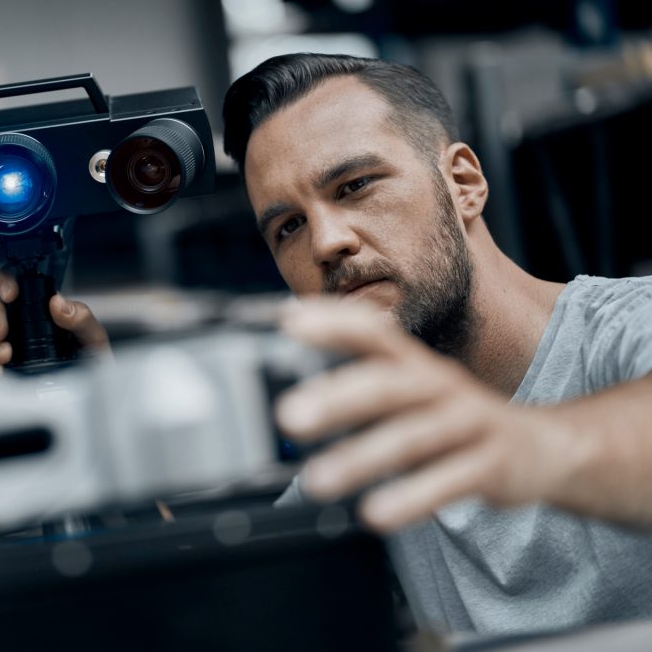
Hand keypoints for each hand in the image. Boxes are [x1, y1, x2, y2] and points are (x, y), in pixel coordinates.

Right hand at [0, 267, 109, 375]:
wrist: (87, 397)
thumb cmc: (89, 363)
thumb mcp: (92, 338)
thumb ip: (81, 317)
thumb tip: (58, 303)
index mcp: (36, 304)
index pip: (9, 279)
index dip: (3, 280)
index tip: (11, 295)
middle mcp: (14, 318)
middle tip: (4, 330)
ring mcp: (0, 341)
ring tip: (7, 355)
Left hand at [275, 297, 585, 532]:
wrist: (543, 446)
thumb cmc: (456, 418)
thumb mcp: (412, 390)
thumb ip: (359, 386)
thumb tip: (290, 391)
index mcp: (416, 365)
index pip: (375, 333)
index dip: (335, 321)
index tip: (290, 320)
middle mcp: (441, 386)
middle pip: (389, 384)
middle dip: (337, 398)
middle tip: (288, 415)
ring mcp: (469, 424)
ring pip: (414, 436)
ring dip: (362, 457)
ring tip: (317, 480)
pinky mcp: (491, 465)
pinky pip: (450, 481)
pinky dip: (412, 497)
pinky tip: (376, 512)